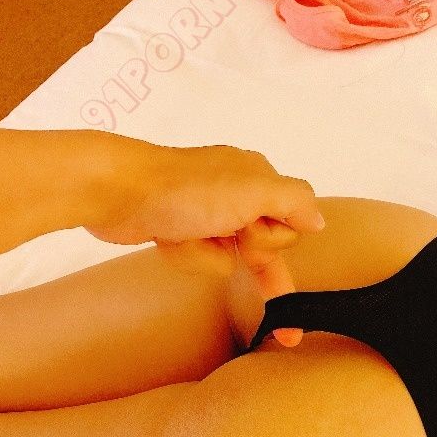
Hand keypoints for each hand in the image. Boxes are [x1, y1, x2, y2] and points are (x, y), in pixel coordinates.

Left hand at [86, 142, 324, 346]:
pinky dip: (187, 255)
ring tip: (186, 235)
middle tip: (220, 230)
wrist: (116, 191)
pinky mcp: (180, 230)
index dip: (275, 239)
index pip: (291, 224)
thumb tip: (320, 221)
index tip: (254, 237)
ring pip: (230, 258)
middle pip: (263, 245)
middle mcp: (237, 194)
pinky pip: (200, 258)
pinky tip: (170, 240)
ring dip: (209, 255)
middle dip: (243, 249)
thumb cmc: (188, 190)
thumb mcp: (255, 190)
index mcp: (258, 178)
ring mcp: (206, 213)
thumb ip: (296, 202)